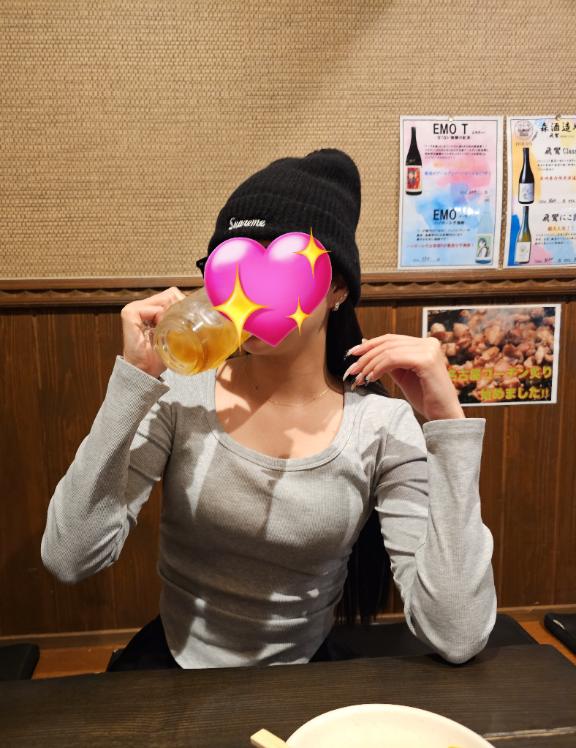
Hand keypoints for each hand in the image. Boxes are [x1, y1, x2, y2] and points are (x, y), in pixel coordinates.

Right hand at [121, 287, 185, 377]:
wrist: (144, 370)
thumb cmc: (159, 356)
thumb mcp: (175, 335)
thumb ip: (181, 320)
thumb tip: (197, 310)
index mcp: (151, 308)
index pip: (173, 295)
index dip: (183, 306)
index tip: (185, 324)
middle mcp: (141, 305)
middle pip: (170, 295)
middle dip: (178, 311)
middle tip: (176, 330)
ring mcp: (134, 307)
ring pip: (165, 299)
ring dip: (171, 316)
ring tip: (166, 332)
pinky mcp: (130, 313)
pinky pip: (154, 309)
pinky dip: (161, 319)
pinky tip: (160, 331)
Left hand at [344, 334, 464, 420]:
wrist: (443, 415)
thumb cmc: (424, 397)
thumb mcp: (402, 375)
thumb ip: (387, 360)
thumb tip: (365, 343)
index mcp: (425, 343)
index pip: (391, 339)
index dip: (370, 345)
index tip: (352, 354)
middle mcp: (429, 342)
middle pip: (388, 343)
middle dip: (366, 356)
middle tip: (351, 370)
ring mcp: (429, 350)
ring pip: (389, 351)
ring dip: (370, 364)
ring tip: (360, 378)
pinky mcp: (426, 360)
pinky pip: (394, 359)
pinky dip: (379, 368)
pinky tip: (371, 378)